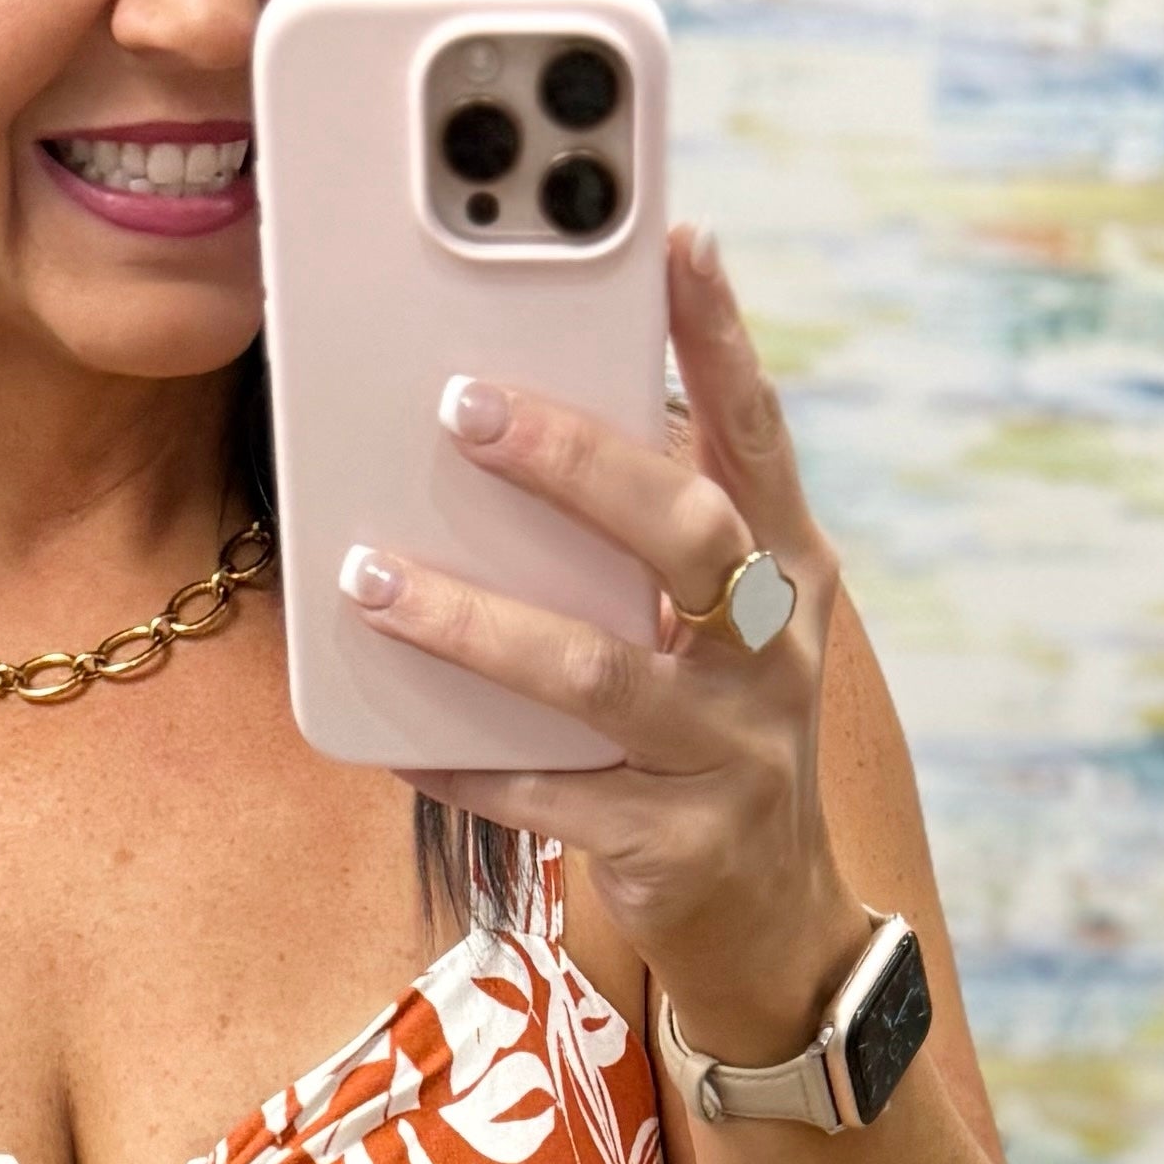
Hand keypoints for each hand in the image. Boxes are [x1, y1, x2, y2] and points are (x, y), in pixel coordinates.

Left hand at [334, 221, 868, 1067]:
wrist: (774, 924)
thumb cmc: (716, 736)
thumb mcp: (722, 629)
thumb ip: (657, 535)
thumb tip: (530, 416)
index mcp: (792, 574)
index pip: (759, 436)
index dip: (723, 338)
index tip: (676, 238)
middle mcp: (775, 656)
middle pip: (682, 535)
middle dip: (572, 463)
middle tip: (460, 404)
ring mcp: (730, 756)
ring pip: (593, 672)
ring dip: (473, 621)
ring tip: (371, 576)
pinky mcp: (673, 848)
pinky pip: (545, 795)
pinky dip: (462, 761)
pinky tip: (392, 734)